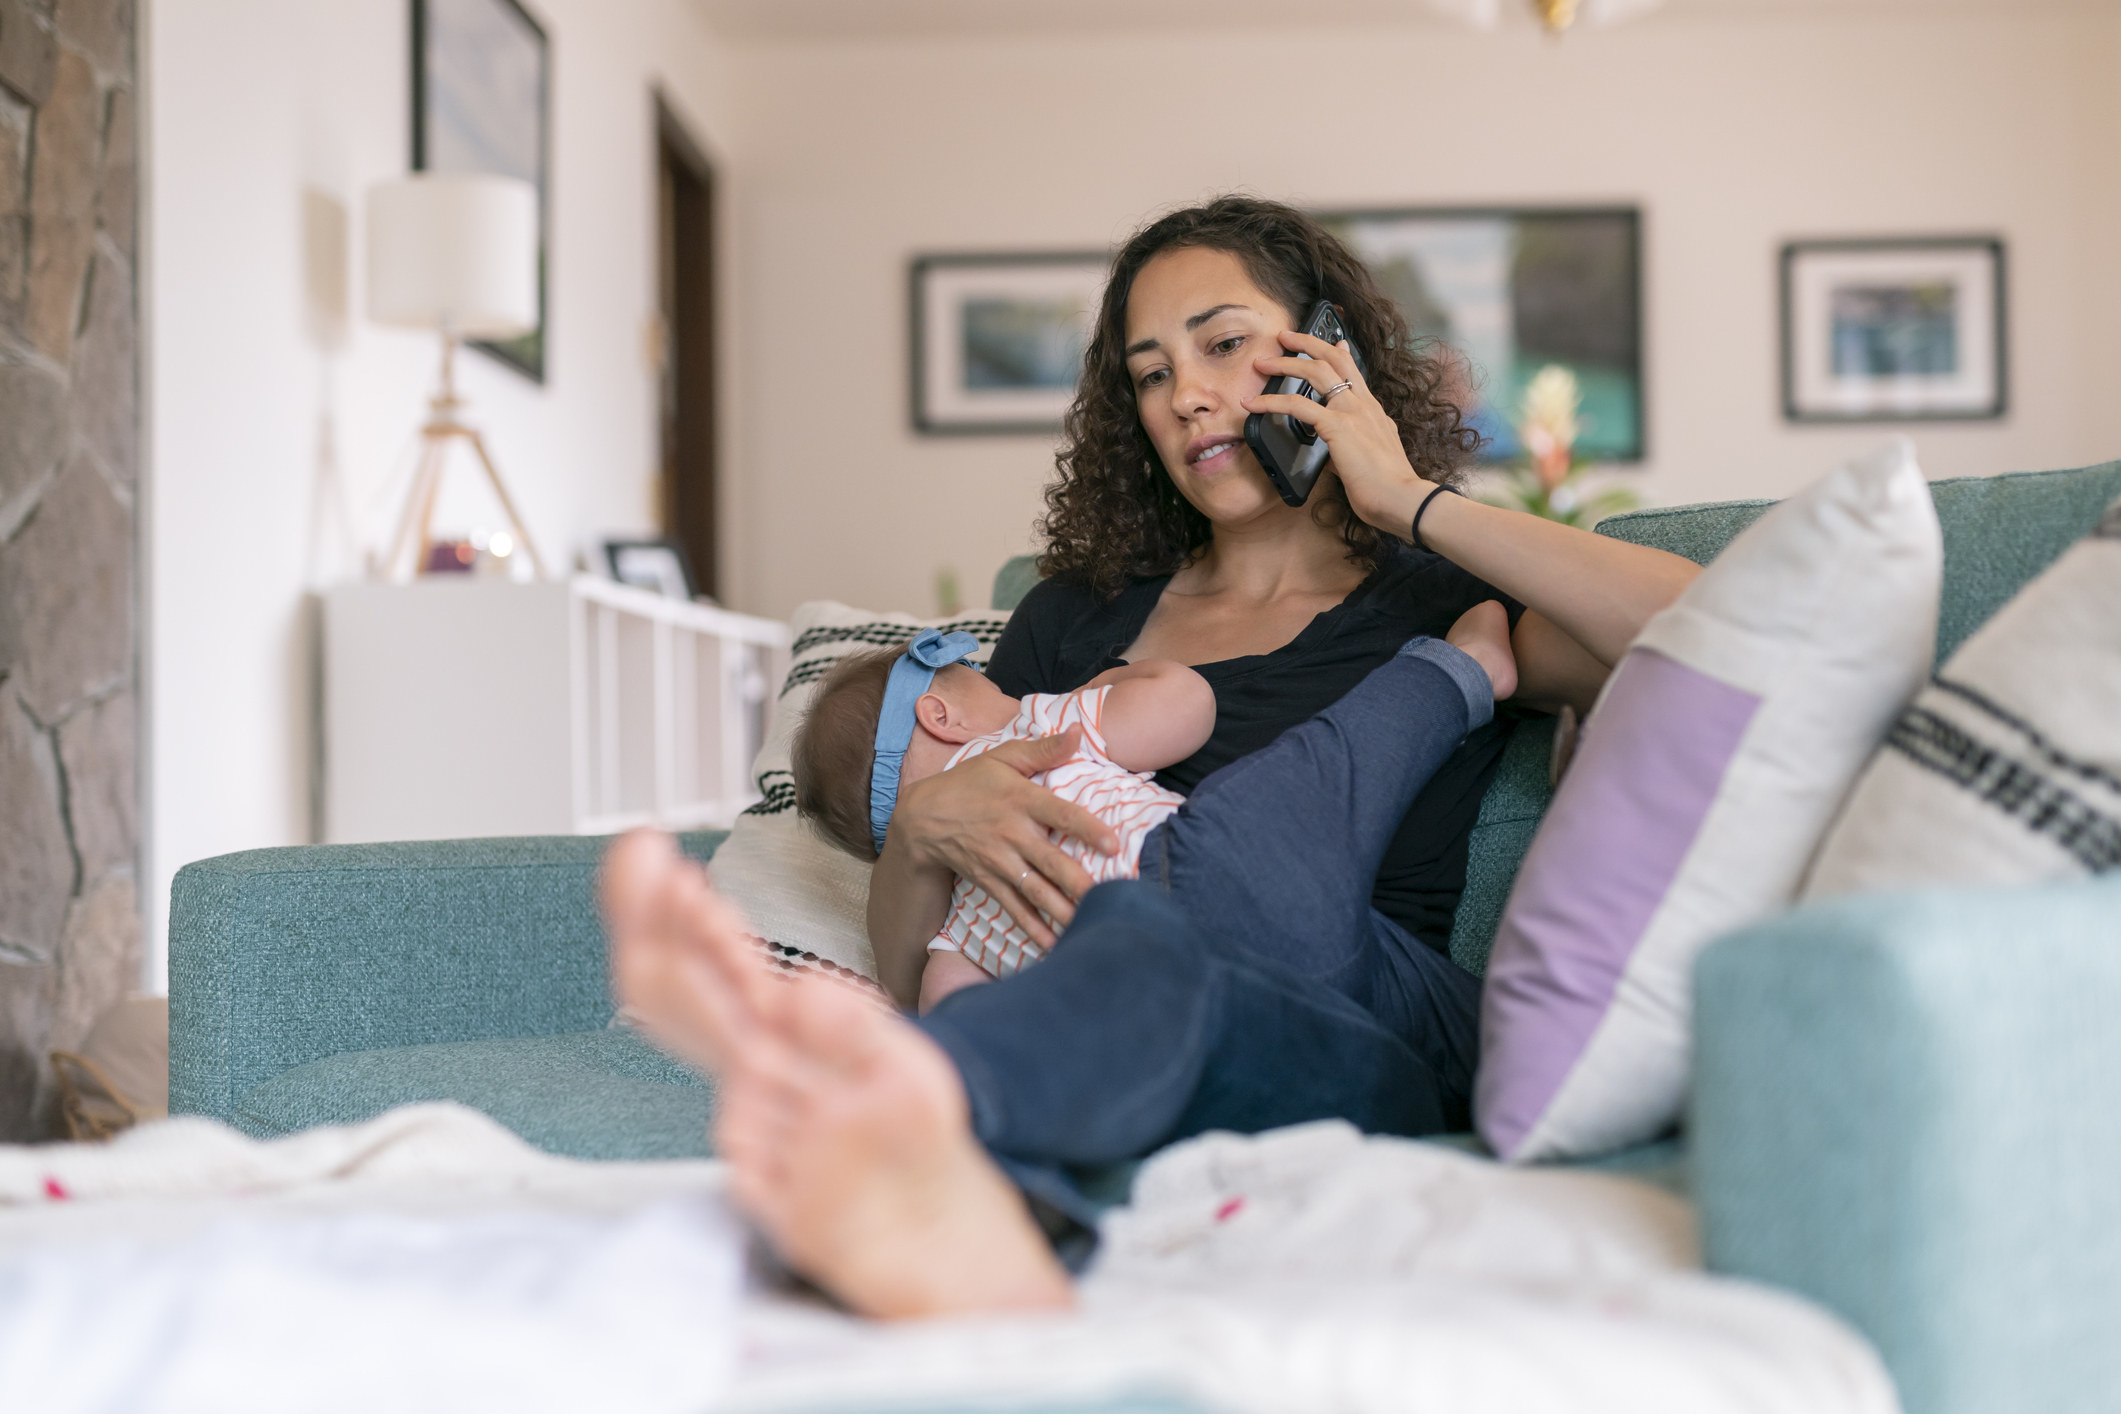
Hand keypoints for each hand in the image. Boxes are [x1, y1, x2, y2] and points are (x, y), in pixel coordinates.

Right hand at [890, 727, 1117, 945]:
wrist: (921, 819)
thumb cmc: (970, 783)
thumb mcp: (1002, 758)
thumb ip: (1042, 749)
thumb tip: (1077, 731)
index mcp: (1021, 799)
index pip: (1060, 814)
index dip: (1087, 829)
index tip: (1113, 844)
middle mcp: (1012, 833)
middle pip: (1051, 860)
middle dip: (1079, 882)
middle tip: (1109, 899)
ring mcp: (999, 861)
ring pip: (1036, 890)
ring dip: (1062, 911)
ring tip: (1089, 927)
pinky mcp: (989, 882)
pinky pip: (1015, 908)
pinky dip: (1034, 928)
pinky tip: (1054, 945)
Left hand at [1243, 329, 1439, 535]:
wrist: (1402, 499)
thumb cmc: (1388, 488)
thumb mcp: (1368, 462)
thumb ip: (1348, 452)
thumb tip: (1332, 457)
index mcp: (1373, 411)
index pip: (1355, 372)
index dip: (1340, 353)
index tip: (1333, 343)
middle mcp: (1364, 405)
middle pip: (1334, 359)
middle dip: (1307, 343)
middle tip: (1286, 337)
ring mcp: (1352, 412)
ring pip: (1315, 372)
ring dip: (1285, 363)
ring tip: (1263, 363)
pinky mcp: (1338, 426)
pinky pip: (1298, 406)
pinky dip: (1272, 401)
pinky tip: (1255, 403)